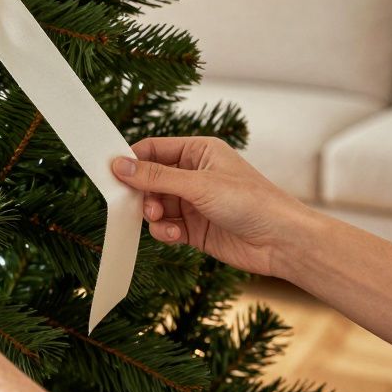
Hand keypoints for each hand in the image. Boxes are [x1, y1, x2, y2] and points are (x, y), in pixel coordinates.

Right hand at [111, 136, 322, 279]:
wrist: (282, 242)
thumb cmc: (250, 202)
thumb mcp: (198, 185)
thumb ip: (155, 177)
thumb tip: (118, 165)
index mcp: (199, 151)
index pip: (154, 149)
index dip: (132, 160)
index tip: (110, 173)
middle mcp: (195, 174)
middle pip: (150, 179)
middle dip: (143, 194)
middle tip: (141, 205)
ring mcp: (194, 202)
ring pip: (155, 205)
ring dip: (154, 215)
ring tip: (163, 222)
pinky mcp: (194, 228)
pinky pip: (166, 226)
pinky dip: (165, 232)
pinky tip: (176, 236)